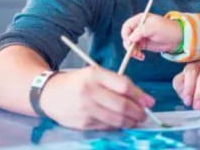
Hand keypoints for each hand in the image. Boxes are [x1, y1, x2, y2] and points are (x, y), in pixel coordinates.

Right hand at [39, 66, 154, 129]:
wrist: (49, 93)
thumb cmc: (78, 81)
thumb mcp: (95, 74)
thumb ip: (116, 83)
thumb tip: (141, 98)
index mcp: (94, 75)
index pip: (124, 85)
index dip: (140, 95)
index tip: (150, 102)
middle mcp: (89, 92)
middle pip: (121, 105)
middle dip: (138, 112)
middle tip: (145, 115)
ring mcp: (85, 109)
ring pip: (116, 119)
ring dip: (130, 122)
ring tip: (136, 120)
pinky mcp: (82, 123)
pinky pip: (106, 126)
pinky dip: (117, 126)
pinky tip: (121, 123)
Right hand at [121, 13, 181, 56]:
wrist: (177, 38)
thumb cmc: (166, 29)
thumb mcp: (154, 27)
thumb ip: (141, 31)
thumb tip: (130, 39)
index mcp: (140, 19)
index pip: (127, 26)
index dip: (125, 34)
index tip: (129, 42)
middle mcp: (138, 28)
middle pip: (126, 36)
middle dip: (128, 45)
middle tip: (133, 52)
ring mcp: (140, 36)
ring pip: (129, 44)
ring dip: (132, 51)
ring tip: (139, 56)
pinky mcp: (143, 44)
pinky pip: (135, 50)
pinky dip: (136, 54)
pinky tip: (142, 57)